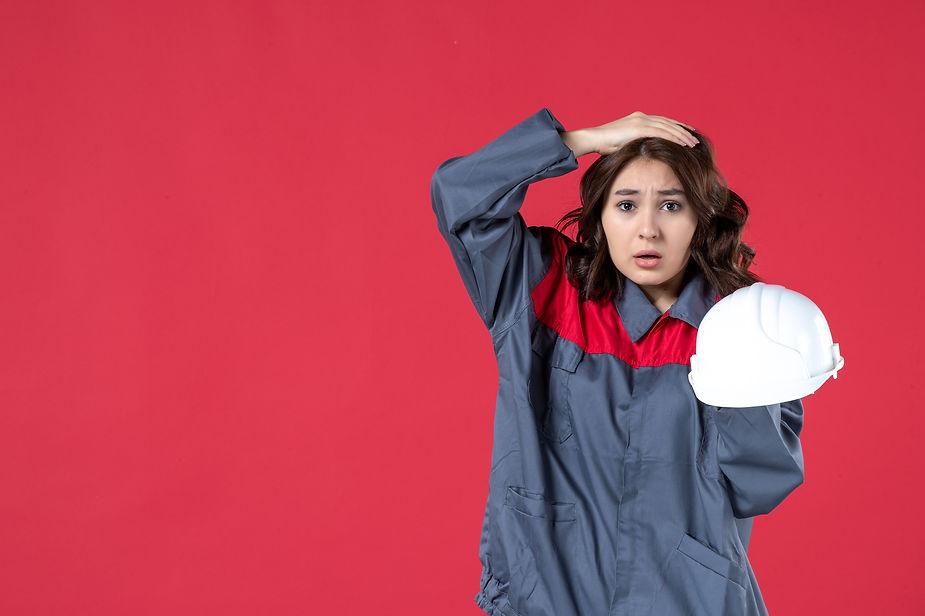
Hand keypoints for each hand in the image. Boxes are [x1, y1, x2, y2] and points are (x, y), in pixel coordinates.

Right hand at [573, 111, 699, 155]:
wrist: (592, 139)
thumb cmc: (602, 144)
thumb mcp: (622, 143)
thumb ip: (634, 144)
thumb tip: (642, 152)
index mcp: (638, 119)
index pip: (661, 122)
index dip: (675, 127)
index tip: (686, 133)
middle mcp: (642, 117)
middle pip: (668, 123)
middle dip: (682, 131)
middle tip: (694, 138)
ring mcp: (641, 121)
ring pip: (668, 127)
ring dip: (682, 135)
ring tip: (692, 143)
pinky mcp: (639, 127)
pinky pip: (662, 132)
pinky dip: (674, 138)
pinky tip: (682, 144)